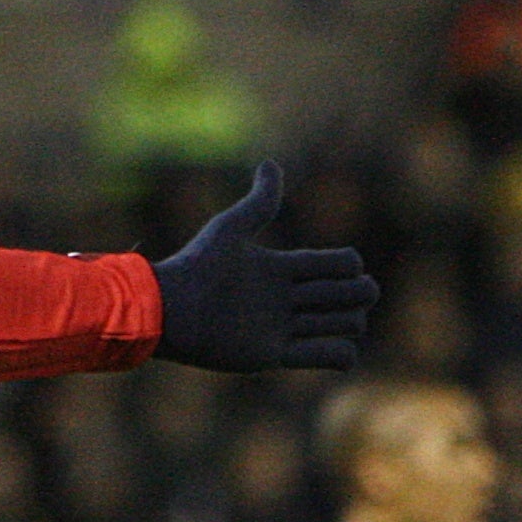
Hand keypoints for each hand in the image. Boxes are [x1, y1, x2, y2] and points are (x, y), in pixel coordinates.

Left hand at [150, 162, 377, 372]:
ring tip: (308, 322)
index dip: (347, 265)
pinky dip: (341, 355)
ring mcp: (283, 327)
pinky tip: (334, 347)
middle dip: (354, 293)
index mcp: (283, 268)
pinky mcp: (274, 355)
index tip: (312, 268)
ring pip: (346, 324)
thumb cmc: (195, 266)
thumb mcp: (229, 229)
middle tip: (315, 297)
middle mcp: (288, 298)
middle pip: (352, 294)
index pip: (344, 265)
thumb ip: (257, 203)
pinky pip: (328, 356)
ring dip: (344, 322)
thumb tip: (270, 164)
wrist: (167, 310)